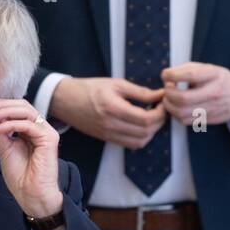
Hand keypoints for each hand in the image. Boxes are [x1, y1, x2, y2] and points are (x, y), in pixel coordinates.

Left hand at [0, 98, 63, 218]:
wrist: (30, 195)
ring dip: (4, 112)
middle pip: (22, 105)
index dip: (0, 105)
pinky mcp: (49, 139)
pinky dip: (9, 124)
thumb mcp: (3, 148)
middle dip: (1, 105)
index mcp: (30, 130)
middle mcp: (40, 129)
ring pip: (25, 111)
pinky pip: (27, 124)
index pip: (17, 108)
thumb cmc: (21, 177)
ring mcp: (46, 133)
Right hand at [49, 76, 166, 148]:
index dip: (160, 112)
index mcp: (113, 108)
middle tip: (161, 109)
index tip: (162, 102)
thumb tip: (160, 95)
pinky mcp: (108, 140)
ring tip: (153, 117)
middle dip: (159, 122)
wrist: (67, 101)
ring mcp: (109, 134)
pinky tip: (142, 126)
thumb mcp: (116, 84)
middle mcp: (111, 124)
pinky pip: (131, 145)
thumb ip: (140, 92)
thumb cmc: (91, 88)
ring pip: (140, 141)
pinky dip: (142, 137)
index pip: (146, 118)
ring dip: (152, 131)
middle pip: (146, 131)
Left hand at [161, 62, 229, 126]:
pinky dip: (175, 114)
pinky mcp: (207, 120)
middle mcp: (213, 93)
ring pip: (182, 113)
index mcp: (214, 75)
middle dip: (168, 93)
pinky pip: (185, 121)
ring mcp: (211, 109)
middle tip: (167, 89)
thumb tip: (168, 76)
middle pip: (183, 98)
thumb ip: (188, 70)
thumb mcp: (209, 68)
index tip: (166, 74)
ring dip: (169, 106)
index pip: (190, 75)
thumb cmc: (221, 79)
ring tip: (169, 98)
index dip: (173, 75)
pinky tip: (176, 107)